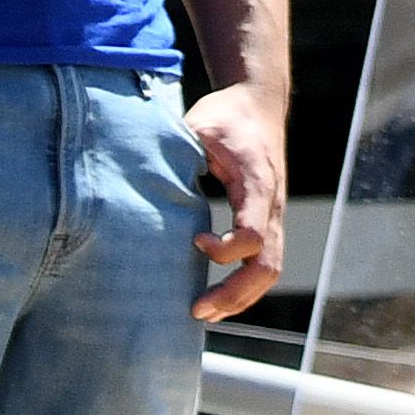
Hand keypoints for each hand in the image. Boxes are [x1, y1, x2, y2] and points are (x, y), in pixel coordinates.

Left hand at [185, 79, 287, 319]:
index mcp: (257, 181)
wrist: (259, 102)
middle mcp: (272, 203)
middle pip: (266, 265)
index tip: (194, 241)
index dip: (224, 250)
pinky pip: (266, 263)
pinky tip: (218, 298)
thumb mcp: (200, 126)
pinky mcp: (269, 220)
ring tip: (203, 313)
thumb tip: (140, 181)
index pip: (252, 235)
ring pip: (270, 271)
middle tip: (196, 310)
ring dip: (240, 298)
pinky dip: (245, 287)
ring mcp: (274, 214)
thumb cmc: (227, 115)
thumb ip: (179, 154)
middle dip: (233, 294)